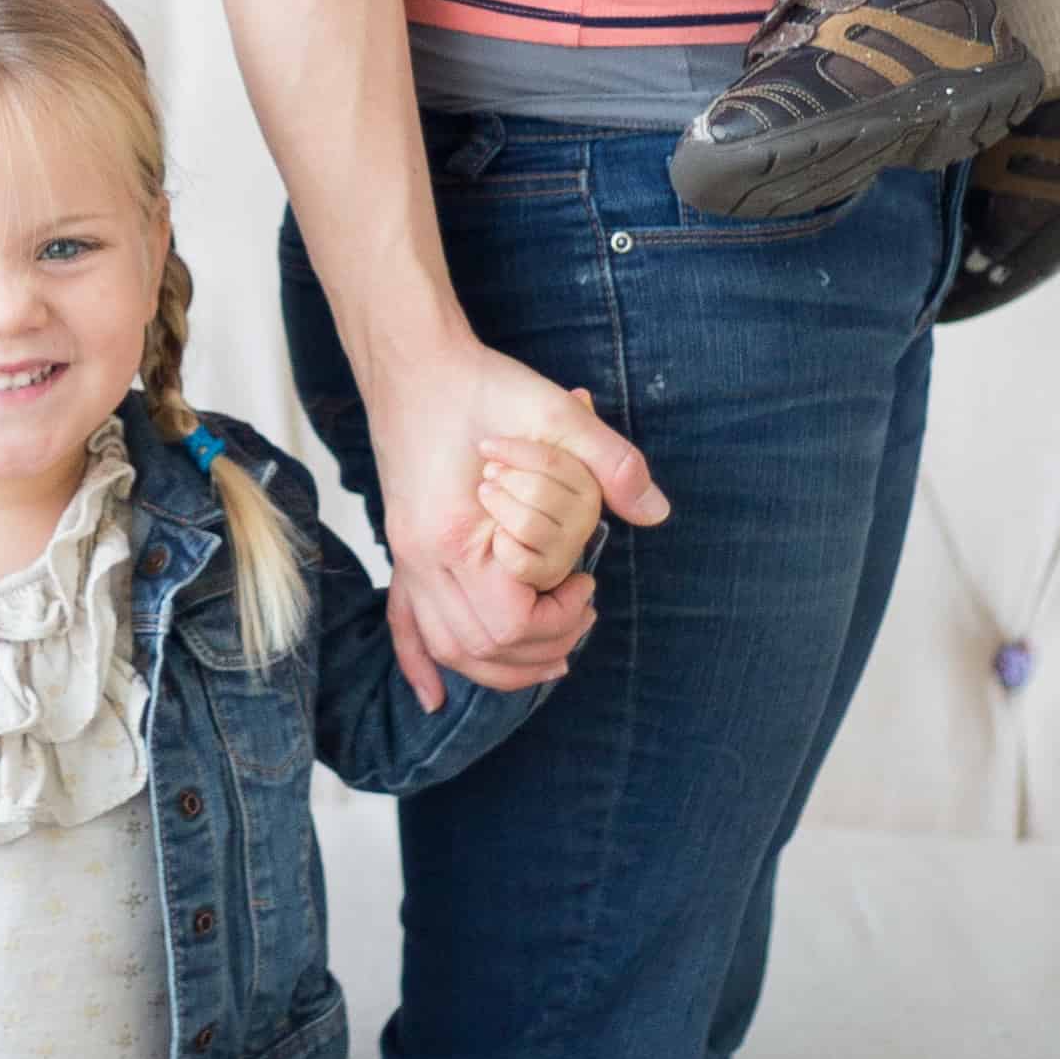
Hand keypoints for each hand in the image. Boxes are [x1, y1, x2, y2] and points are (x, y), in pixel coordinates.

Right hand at [366, 336, 662, 708]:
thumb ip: (609, 461)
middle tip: (581, 611)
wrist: (413, 361)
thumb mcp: (554, 412)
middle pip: (481, 648)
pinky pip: (403, 624)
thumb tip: (655, 511)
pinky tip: (433, 697)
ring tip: (547, 654)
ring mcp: (407, 557)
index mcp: (455, 534)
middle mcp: (423, 557)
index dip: (560, 619)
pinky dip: (419, 664)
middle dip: (541, 647)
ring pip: (447, 648)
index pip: (510, 622)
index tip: (588, 583)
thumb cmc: (479, 385)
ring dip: (497, 666)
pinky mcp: (404, 549)